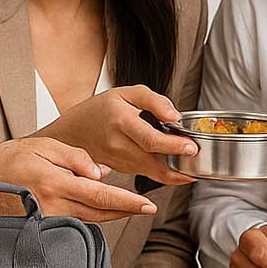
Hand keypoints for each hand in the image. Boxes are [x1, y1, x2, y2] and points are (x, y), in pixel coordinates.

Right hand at [0, 136, 156, 222]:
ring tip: (128, 207)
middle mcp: (52, 206)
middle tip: (147, 208)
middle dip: (125, 211)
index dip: (127, 203)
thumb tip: (101, 173)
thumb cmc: (4, 162)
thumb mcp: (41, 147)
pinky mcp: (39, 227)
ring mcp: (45, 221)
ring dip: (108, 215)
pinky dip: (86, 217)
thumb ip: (74, 157)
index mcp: (55, 183)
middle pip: (98, 213)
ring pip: (86, 220)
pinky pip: (70, 223)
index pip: (100, 197)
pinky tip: (97, 211)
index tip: (148, 205)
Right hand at [38, 85, 197, 186]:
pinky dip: (162, 173)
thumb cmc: (99, 110)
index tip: (192, 147)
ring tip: (192, 166)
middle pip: (153, 163)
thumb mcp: (125, 93)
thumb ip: (153, 100)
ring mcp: (117, 161)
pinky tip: (175, 167)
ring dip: (173, 173)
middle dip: (178, 168)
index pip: (151, 139)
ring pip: (151, 173)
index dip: (173, 145)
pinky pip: (145, 174)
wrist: (70, 133)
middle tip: (197, 164)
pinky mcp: (120, 170)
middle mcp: (118, 145)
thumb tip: (174, 116)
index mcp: (121, 122)